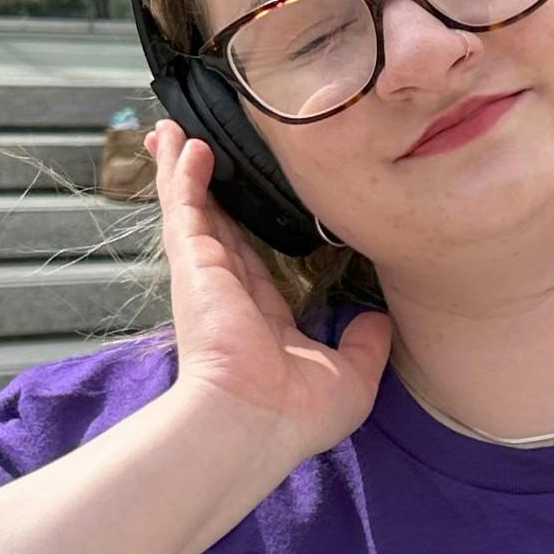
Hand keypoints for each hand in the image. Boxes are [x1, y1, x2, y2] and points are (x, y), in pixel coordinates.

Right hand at [148, 119, 391, 459]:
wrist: (253, 423)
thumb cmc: (295, 414)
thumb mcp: (351, 377)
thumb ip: (366, 344)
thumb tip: (379, 318)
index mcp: (262, 317)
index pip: (254, 261)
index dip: (251, 231)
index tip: (253, 206)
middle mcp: (230, 291)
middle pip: (218, 224)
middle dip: (209, 189)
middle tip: (199, 148)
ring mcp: (207, 273)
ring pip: (193, 207)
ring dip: (184, 167)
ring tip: (175, 130)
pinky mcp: (193, 262)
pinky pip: (186, 206)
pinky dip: (185, 173)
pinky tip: (188, 142)